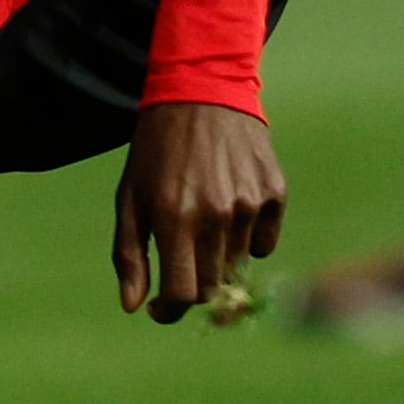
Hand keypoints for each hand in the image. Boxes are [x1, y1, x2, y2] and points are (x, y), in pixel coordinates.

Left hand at [112, 99, 285, 322]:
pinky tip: (229, 207)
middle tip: (179, 265)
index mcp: (174, 217)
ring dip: (217, 258)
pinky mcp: (275, 193)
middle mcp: (215, 214)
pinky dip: (247, 239)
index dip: (168, 310)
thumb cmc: (156, 150)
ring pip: (236, 265)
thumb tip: (134, 307)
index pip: (182, 294)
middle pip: (212, 287)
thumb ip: (129, 255)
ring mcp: (250, 204)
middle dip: (192, 288)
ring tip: (200, 219)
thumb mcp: (129, 197)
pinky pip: (264, 243)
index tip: (159, 308)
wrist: (200, 93)